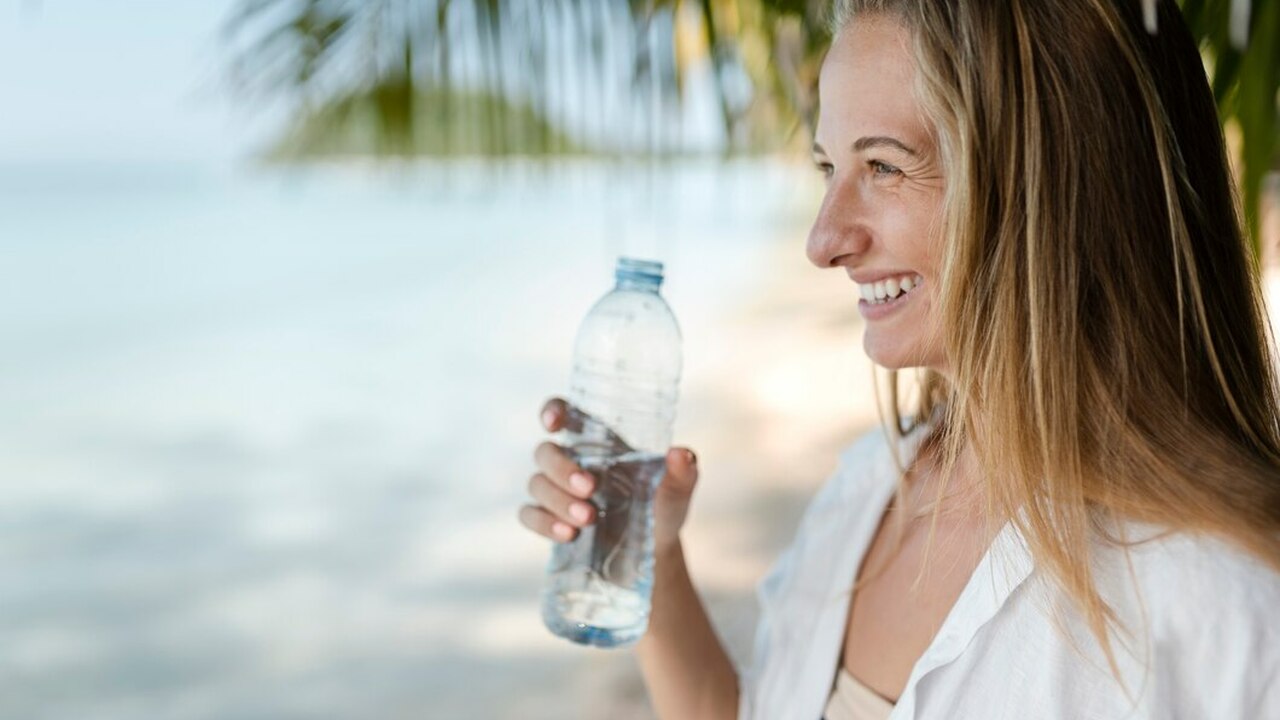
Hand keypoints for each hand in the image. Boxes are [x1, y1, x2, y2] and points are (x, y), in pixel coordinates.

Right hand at [517, 397, 699, 554]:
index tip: (554, 424)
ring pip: (536, 484)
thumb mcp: (677, 491)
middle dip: (562, 469)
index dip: (552, 411)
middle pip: (545, 451)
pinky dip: (544, 523)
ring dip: (558, 500)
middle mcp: (574, 462)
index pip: (564, 413)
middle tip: (590, 489)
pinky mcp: (551, 520)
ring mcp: (558, 492)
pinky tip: (569, 535)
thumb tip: (680, 453)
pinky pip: (529, 515)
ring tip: (588, 519)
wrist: (653, 552)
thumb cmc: (662, 508)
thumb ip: (682, 473)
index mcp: (600, 443)